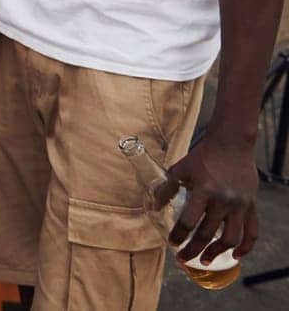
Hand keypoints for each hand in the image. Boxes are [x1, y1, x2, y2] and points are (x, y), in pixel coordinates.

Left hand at [167, 135, 259, 263]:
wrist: (231, 144)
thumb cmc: (203, 157)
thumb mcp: (180, 170)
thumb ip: (167, 188)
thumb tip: (153, 206)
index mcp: (204, 190)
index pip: (189, 220)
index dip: (179, 235)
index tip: (172, 243)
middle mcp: (223, 200)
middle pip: (208, 233)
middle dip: (194, 249)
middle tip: (183, 258)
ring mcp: (240, 205)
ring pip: (231, 238)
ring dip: (217, 252)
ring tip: (205, 261)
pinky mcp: (252, 206)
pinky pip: (252, 232)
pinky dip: (245, 247)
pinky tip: (234, 255)